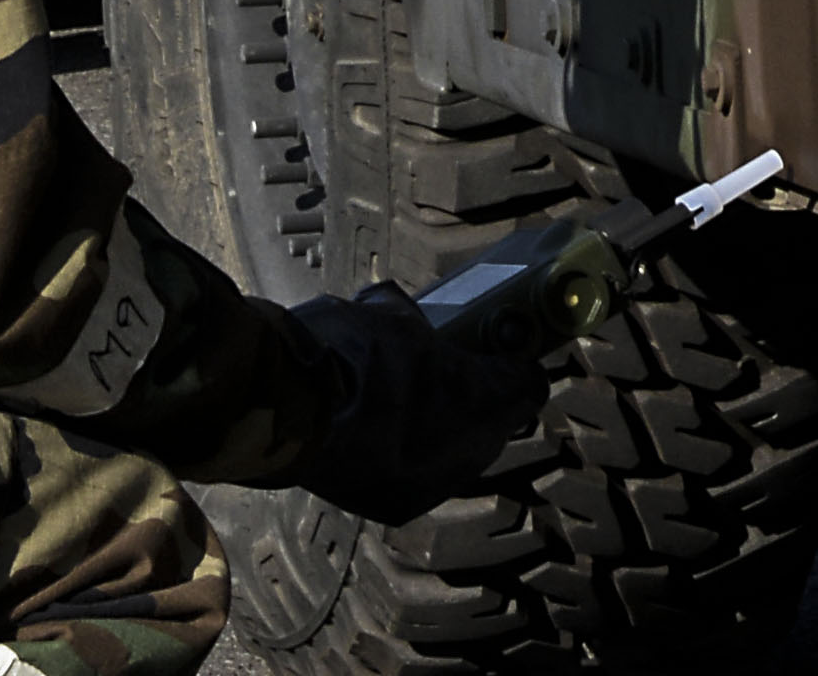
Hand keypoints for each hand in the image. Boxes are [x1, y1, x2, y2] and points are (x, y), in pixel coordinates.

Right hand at [281, 283, 548, 525]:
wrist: (290, 410)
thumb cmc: (347, 352)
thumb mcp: (384, 314)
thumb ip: (408, 317)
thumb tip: (400, 311)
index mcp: (484, 398)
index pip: (527, 385)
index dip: (512, 365)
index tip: (495, 351)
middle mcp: (472, 451)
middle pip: (492, 426)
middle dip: (473, 401)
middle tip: (443, 376)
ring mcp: (436, 485)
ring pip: (455, 457)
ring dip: (439, 433)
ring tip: (401, 407)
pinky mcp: (397, 507)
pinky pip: (417, 478)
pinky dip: (404, 458)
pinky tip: (375, 435)